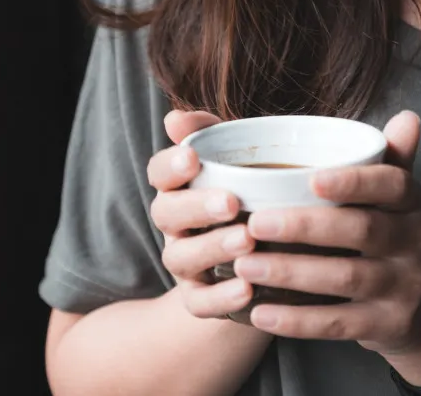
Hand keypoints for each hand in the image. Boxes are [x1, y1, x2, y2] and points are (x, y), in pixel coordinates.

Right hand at [147, 110, 256, 319]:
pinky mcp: (198, 298)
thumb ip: (212, 136)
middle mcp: (174, 225)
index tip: (192, 158)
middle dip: (195, 207)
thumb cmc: (250, 194)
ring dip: (211, 248)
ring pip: (181, 257)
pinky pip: (199, 303)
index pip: (160, 172)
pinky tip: (247, 290)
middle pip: (166, 214)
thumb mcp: (238, 161)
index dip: (171, 166)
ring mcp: (185, 262)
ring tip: (247, 241)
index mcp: (180, 188)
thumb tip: (175, 118)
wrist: (260, 259)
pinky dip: (220, 298)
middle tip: (231, 203)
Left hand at [233, 111, 420, 360]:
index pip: (393, 184)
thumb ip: (387, 158)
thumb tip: (406, 114)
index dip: (354, 182)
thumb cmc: (386, 238)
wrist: (418, 312)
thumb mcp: (392, 199)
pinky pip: (338, 324)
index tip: (310, 180)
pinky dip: (297, 320)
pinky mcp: (387, 325)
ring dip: (291, 272)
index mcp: (414, 203)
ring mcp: (405, 287)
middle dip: (304, 227)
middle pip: (361, 230)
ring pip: (344, 279)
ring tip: (243, 265)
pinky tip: (259, 313)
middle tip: (253, 223)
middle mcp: (417, 242)